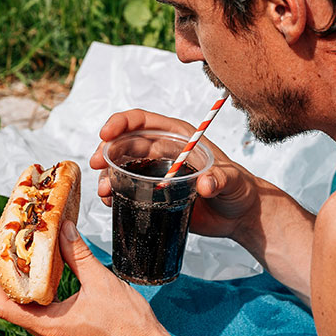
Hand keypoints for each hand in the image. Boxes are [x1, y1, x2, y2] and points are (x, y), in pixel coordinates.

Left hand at [0, 220, 165, 335]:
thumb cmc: (127, 322)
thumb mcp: (101, 281)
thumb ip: (78, 254)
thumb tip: (62, 228)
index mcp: (50, 326)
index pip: (4, 307)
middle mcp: (47, 335)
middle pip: (12, 307)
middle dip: (4, 276)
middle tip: (6, 248)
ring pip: (27, 310)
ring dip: (21, 284)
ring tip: (22, 256)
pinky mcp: (66, 334)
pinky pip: (42, 312)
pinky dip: (37, 292)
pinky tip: (45, 274)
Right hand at [89, 109, 259, 240]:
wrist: (240, 215)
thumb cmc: (239, 189)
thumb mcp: (233, 180)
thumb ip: (220, 179)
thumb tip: (205, 184)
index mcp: (179, 136)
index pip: (143, 121)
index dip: (121, 123)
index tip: (105, 134)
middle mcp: (164, 150)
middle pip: (125, 141)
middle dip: (106, 149)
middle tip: (96, 164)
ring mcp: (156, 171)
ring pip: (122, 164)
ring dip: (107, 173)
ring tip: (104, 189)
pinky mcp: (153, 193)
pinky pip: (127, 186)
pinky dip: (114, 190)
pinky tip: (109, 199)